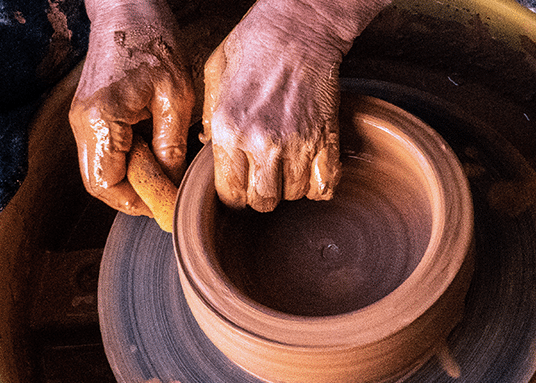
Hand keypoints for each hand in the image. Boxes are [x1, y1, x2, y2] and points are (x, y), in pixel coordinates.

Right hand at [70, 0, 192, 215]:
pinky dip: (128, 161)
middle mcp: (83, 124)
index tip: (164, 205)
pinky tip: (155, 151)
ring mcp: (83, 119)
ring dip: (131, 178)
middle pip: (99, 183)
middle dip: (133, 195)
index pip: (107, 185)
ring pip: (101, 169)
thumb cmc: (153, 42)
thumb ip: (171, 145)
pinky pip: (106, 151)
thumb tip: (172, 182)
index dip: (136, 203)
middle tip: (166, 194)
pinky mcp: (91, 113)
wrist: (127, 8)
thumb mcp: (175, 97)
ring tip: (164, 171)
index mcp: (101, 121)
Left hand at [202, 0, 389, 211]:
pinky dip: (318, 185)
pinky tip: (310, 169)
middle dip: (261, 195)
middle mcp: (262, 142)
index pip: (229, 194)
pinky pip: (325, 186)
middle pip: (263, 202)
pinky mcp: (327, 139)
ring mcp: (298, 143)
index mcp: (229, 129)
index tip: (239, 184)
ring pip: (293, 195)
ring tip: (286, 165)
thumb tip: (209, 149)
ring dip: (289, 187)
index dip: (234, 194)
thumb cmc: (254, 46)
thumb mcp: (214, 76)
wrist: (298, 28)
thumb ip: (210, 119)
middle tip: (263, 176)